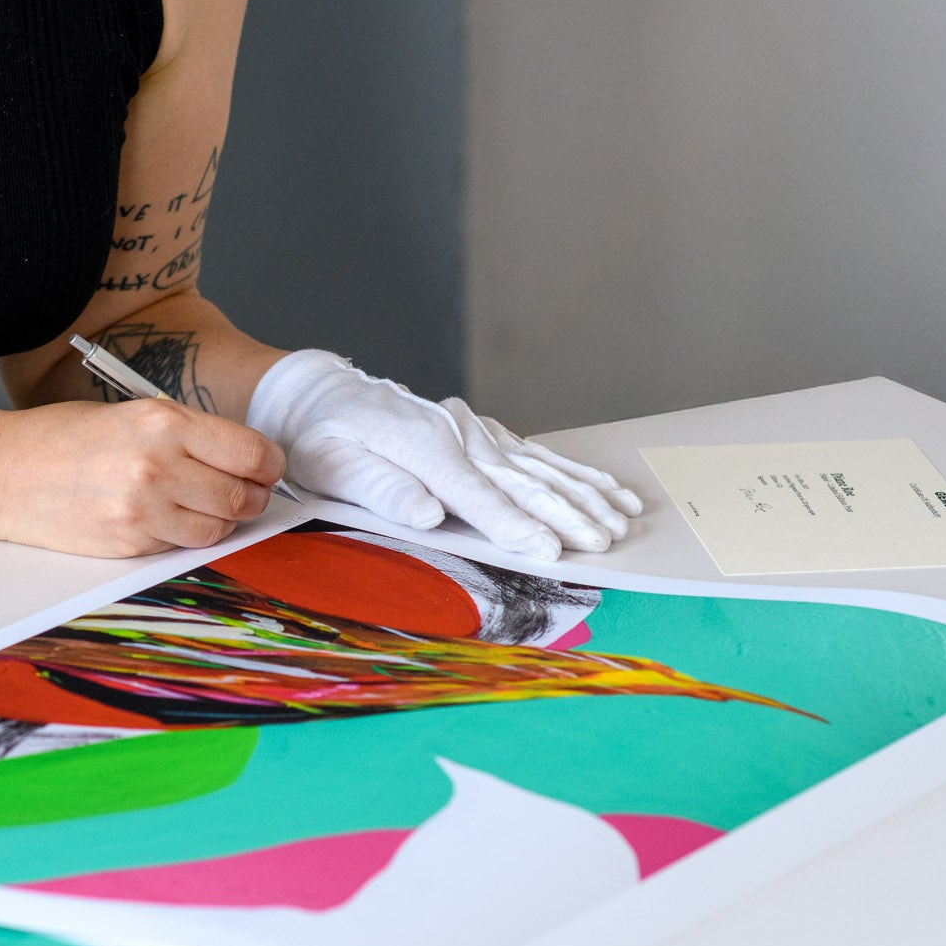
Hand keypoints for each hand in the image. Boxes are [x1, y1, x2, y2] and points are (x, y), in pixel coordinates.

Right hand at [0, 398, 285, 556]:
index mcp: (164, 422)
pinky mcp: (130, 543)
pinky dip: (182, 535)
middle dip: (251, 497)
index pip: (252, 453)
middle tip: (244, 492)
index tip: (266, 468)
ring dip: (219, 520)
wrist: (6, 474)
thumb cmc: (68, 438)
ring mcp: (143, 510)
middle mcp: (158, 465)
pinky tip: (161, 516)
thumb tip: (246, 461)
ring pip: (217, 528)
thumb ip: (189, 436)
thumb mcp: (133, 415)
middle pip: (242, 497)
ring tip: (197, 503)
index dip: (269, 465)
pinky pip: (181, 545)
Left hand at [246, 349, 643, 561]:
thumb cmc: (323, 438)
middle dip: (564, 513)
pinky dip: (576, 473)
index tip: (546, 550)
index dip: (511, 523)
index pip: (472, 491)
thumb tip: (429, 512)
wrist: (323, 396)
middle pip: (518, 479)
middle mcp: (456, 433)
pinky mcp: (483, 435)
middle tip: (602, 543)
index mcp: (418, 444)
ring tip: (622, 519)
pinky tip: (610, 489)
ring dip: (582, 494)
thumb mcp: (330, 466)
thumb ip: (380, 489)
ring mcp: (474, 431)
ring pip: (537, 466)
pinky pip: (536, 455)